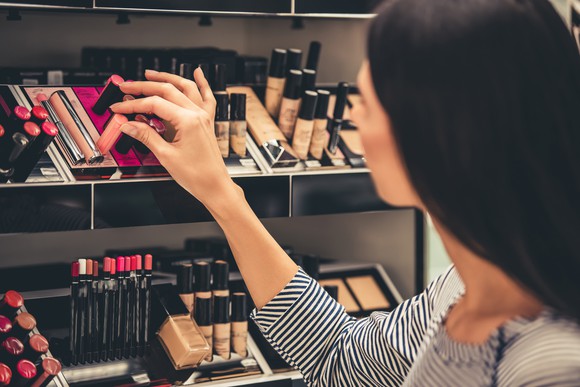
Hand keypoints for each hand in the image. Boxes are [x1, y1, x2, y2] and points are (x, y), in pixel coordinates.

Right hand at [110, 68, 239, 209]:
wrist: (215, 186)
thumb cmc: (196, 175)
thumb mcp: (166, 156)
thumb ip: (146, 136)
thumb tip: (128, 125)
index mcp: (188, 121)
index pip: (154, 104)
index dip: (133, 105)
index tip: (119, 109)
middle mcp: (198, 115)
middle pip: (168, 91)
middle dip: (144, 87)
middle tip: (126, 87)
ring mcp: (204, 117)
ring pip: (186, 88)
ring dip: (168, 78)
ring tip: (150, 74)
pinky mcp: (207, 122)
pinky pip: (207, 97)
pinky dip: (202, 84)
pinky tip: (198, 73)